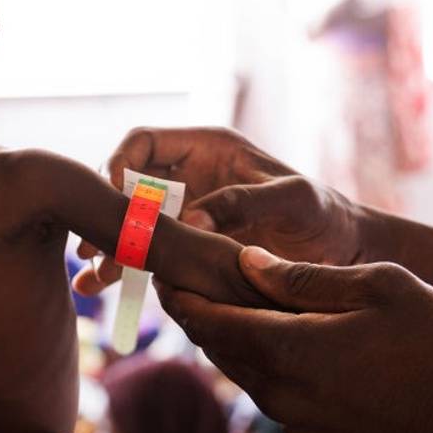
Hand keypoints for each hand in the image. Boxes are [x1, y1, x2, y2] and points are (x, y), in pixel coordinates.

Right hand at [72, 127, 368, 295]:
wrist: (342, 253)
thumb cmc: (325, 214)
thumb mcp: (292, 200)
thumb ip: (242, 203)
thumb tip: (190, 221)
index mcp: (207, 149)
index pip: (144, 142)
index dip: (120, 164)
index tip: (113, 198)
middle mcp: (188, 177)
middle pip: (125, 185)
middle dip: (105, 214)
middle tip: (91, 247)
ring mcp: (183, 212)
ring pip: (128, 223)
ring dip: (106, 248)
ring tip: (90, 279)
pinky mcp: (185, 245)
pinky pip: (143, 253)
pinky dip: (119, 269)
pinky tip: (96, 290)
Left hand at [157, 246, 432, 432]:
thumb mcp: (380, 287)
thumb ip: (305, 276)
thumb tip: (247, 263)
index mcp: (285, 348)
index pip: (203, 317)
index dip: (178, 289)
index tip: (164, 264)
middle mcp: (278, 390)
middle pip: (215, 344)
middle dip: (197, 308)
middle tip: (188, 273)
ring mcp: (295, 419)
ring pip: (241, 368)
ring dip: (229, 334)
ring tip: (229, 297)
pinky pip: (270, 389)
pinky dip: (260, 359)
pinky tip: (277, 334)